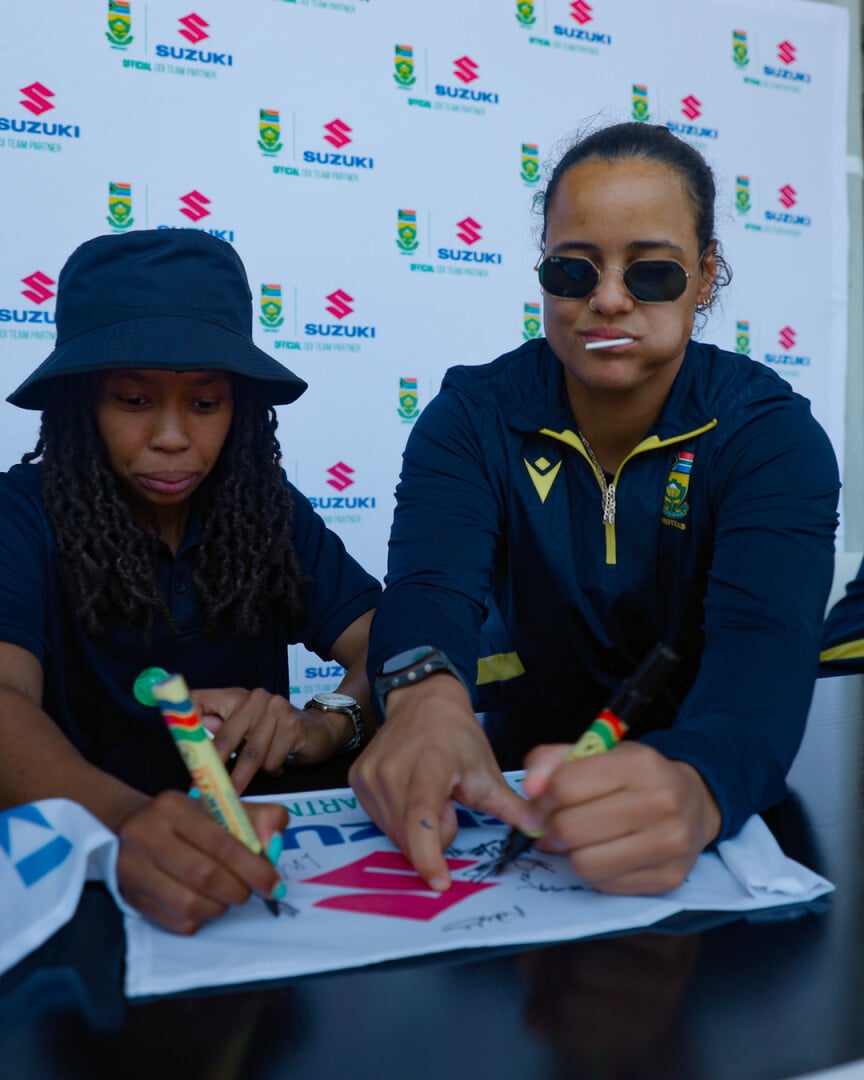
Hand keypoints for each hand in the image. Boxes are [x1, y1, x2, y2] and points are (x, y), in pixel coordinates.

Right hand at [116, 791, 288, 933]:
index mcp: (173, 807)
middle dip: (238, 890)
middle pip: (204, 875)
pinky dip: (201, 919)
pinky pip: (176, 922)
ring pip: (189, 904)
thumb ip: (257, 818)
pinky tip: (206, 905)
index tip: (274, 884)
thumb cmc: (188, 820)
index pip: (220, 842)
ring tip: (227, 897)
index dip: (253, 868)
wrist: (135, 828)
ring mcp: (132, 869)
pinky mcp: (131, 898)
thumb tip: (274, 842)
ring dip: (220, 907)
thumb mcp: (221, 807)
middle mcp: (146, 835)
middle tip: (251, 892)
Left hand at [191, 687, 352, 792]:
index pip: (201, 701)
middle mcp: (255, 698)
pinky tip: (277, 766)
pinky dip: (272, 771)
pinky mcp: (293, 726)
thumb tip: (194, 737)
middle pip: (226, 737)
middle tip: (203, 792)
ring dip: (243, 778)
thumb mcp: (247, 726)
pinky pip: (273, 760)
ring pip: (251, 754)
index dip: (185, 721)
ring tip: (237, 792)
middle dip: (214, 769)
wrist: (321, 729)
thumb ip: (221, 728)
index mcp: (236, 696)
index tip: (174, 745)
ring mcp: (276, 709)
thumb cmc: (276, 731)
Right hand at [349, 675, 541, 890]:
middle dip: (435, 835)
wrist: (421, 701)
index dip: (428, 856)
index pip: (421, 820)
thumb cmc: (457, 736)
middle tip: (448, 803)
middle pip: (411, 836)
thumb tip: (543, 830)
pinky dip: (399, 819)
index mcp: (428, 767)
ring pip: (394, 834)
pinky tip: (410, 793)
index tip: (440, 882)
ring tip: (429, 794)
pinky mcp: (356, 780)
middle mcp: (391, 771)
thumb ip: (511, 807)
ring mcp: (369, 775)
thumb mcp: (486, 770)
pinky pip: (379, 821)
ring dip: (416, 829)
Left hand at [522, 741, 720, 894]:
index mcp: (640, 764)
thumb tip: (528, 788)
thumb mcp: (598, 753)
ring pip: (584, 863)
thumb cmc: (635, 777)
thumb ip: (553, 761)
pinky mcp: (669, 879)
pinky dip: (595, 871)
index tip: (544, 801)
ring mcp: (670, 845)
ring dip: (571, 854)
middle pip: (570, 828)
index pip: (565, 786)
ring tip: (579, 840)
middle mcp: (661, 803)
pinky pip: (605, 885)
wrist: (694, 803)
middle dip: (552, 828)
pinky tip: (604, 853)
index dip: (542, 797)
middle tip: (556, 823)